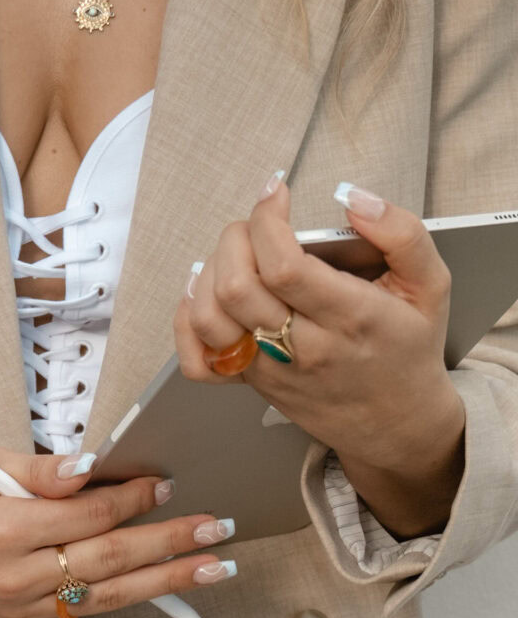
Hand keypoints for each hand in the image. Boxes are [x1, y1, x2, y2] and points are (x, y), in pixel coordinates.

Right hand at [0, 452, 235, 617]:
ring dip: (166, 581)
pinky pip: (83, 609)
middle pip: (110, 559)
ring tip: (213, 568)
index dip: (134, 498)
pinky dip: (125, 595)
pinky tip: (163, 584)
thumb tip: (92, 466)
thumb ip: (40, 471)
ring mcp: (18, 608)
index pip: (90, 515)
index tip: (167, 483)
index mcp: (1, 527)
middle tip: (217, 528)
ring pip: (107, 594)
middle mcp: (13, 576)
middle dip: (170, 543)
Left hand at [172, 176, 464, 477]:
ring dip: (208, 273)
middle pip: (237, 287)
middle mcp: (304, 347)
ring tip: (235, 255)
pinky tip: (206, 297)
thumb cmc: (407, 348)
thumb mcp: (430, 286)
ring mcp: (271, 369)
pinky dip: (187, 324)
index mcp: (350, 317)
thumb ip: (402, 234)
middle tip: (256, 226)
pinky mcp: (252, 384)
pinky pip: (198, 362)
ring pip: (211, 319)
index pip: (284, 266)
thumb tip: (354, 199)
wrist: (396, 423)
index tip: (275, 194)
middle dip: (235, 238)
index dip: (267, 220)